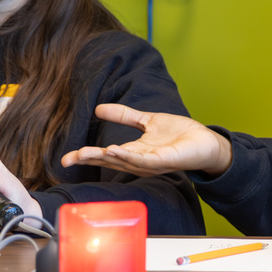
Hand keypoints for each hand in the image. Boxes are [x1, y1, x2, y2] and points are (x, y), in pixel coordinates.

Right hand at [60, 103, 231, 176]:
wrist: (206, 142)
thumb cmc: (179, 135)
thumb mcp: (148, 121)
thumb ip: (125, 115)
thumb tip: (99, 108)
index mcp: (134, 151)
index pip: (106, 154)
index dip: (86, 155)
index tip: (65, 159)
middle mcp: (139, 160)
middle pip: (109, 160)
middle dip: (89, 159)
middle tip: (67, 159)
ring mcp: (151, 162)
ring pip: (123, 161)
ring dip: (105, 156)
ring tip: (86, 153)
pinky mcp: (163, 161)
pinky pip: (142, 159)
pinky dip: (127, 155)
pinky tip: (113, 150)